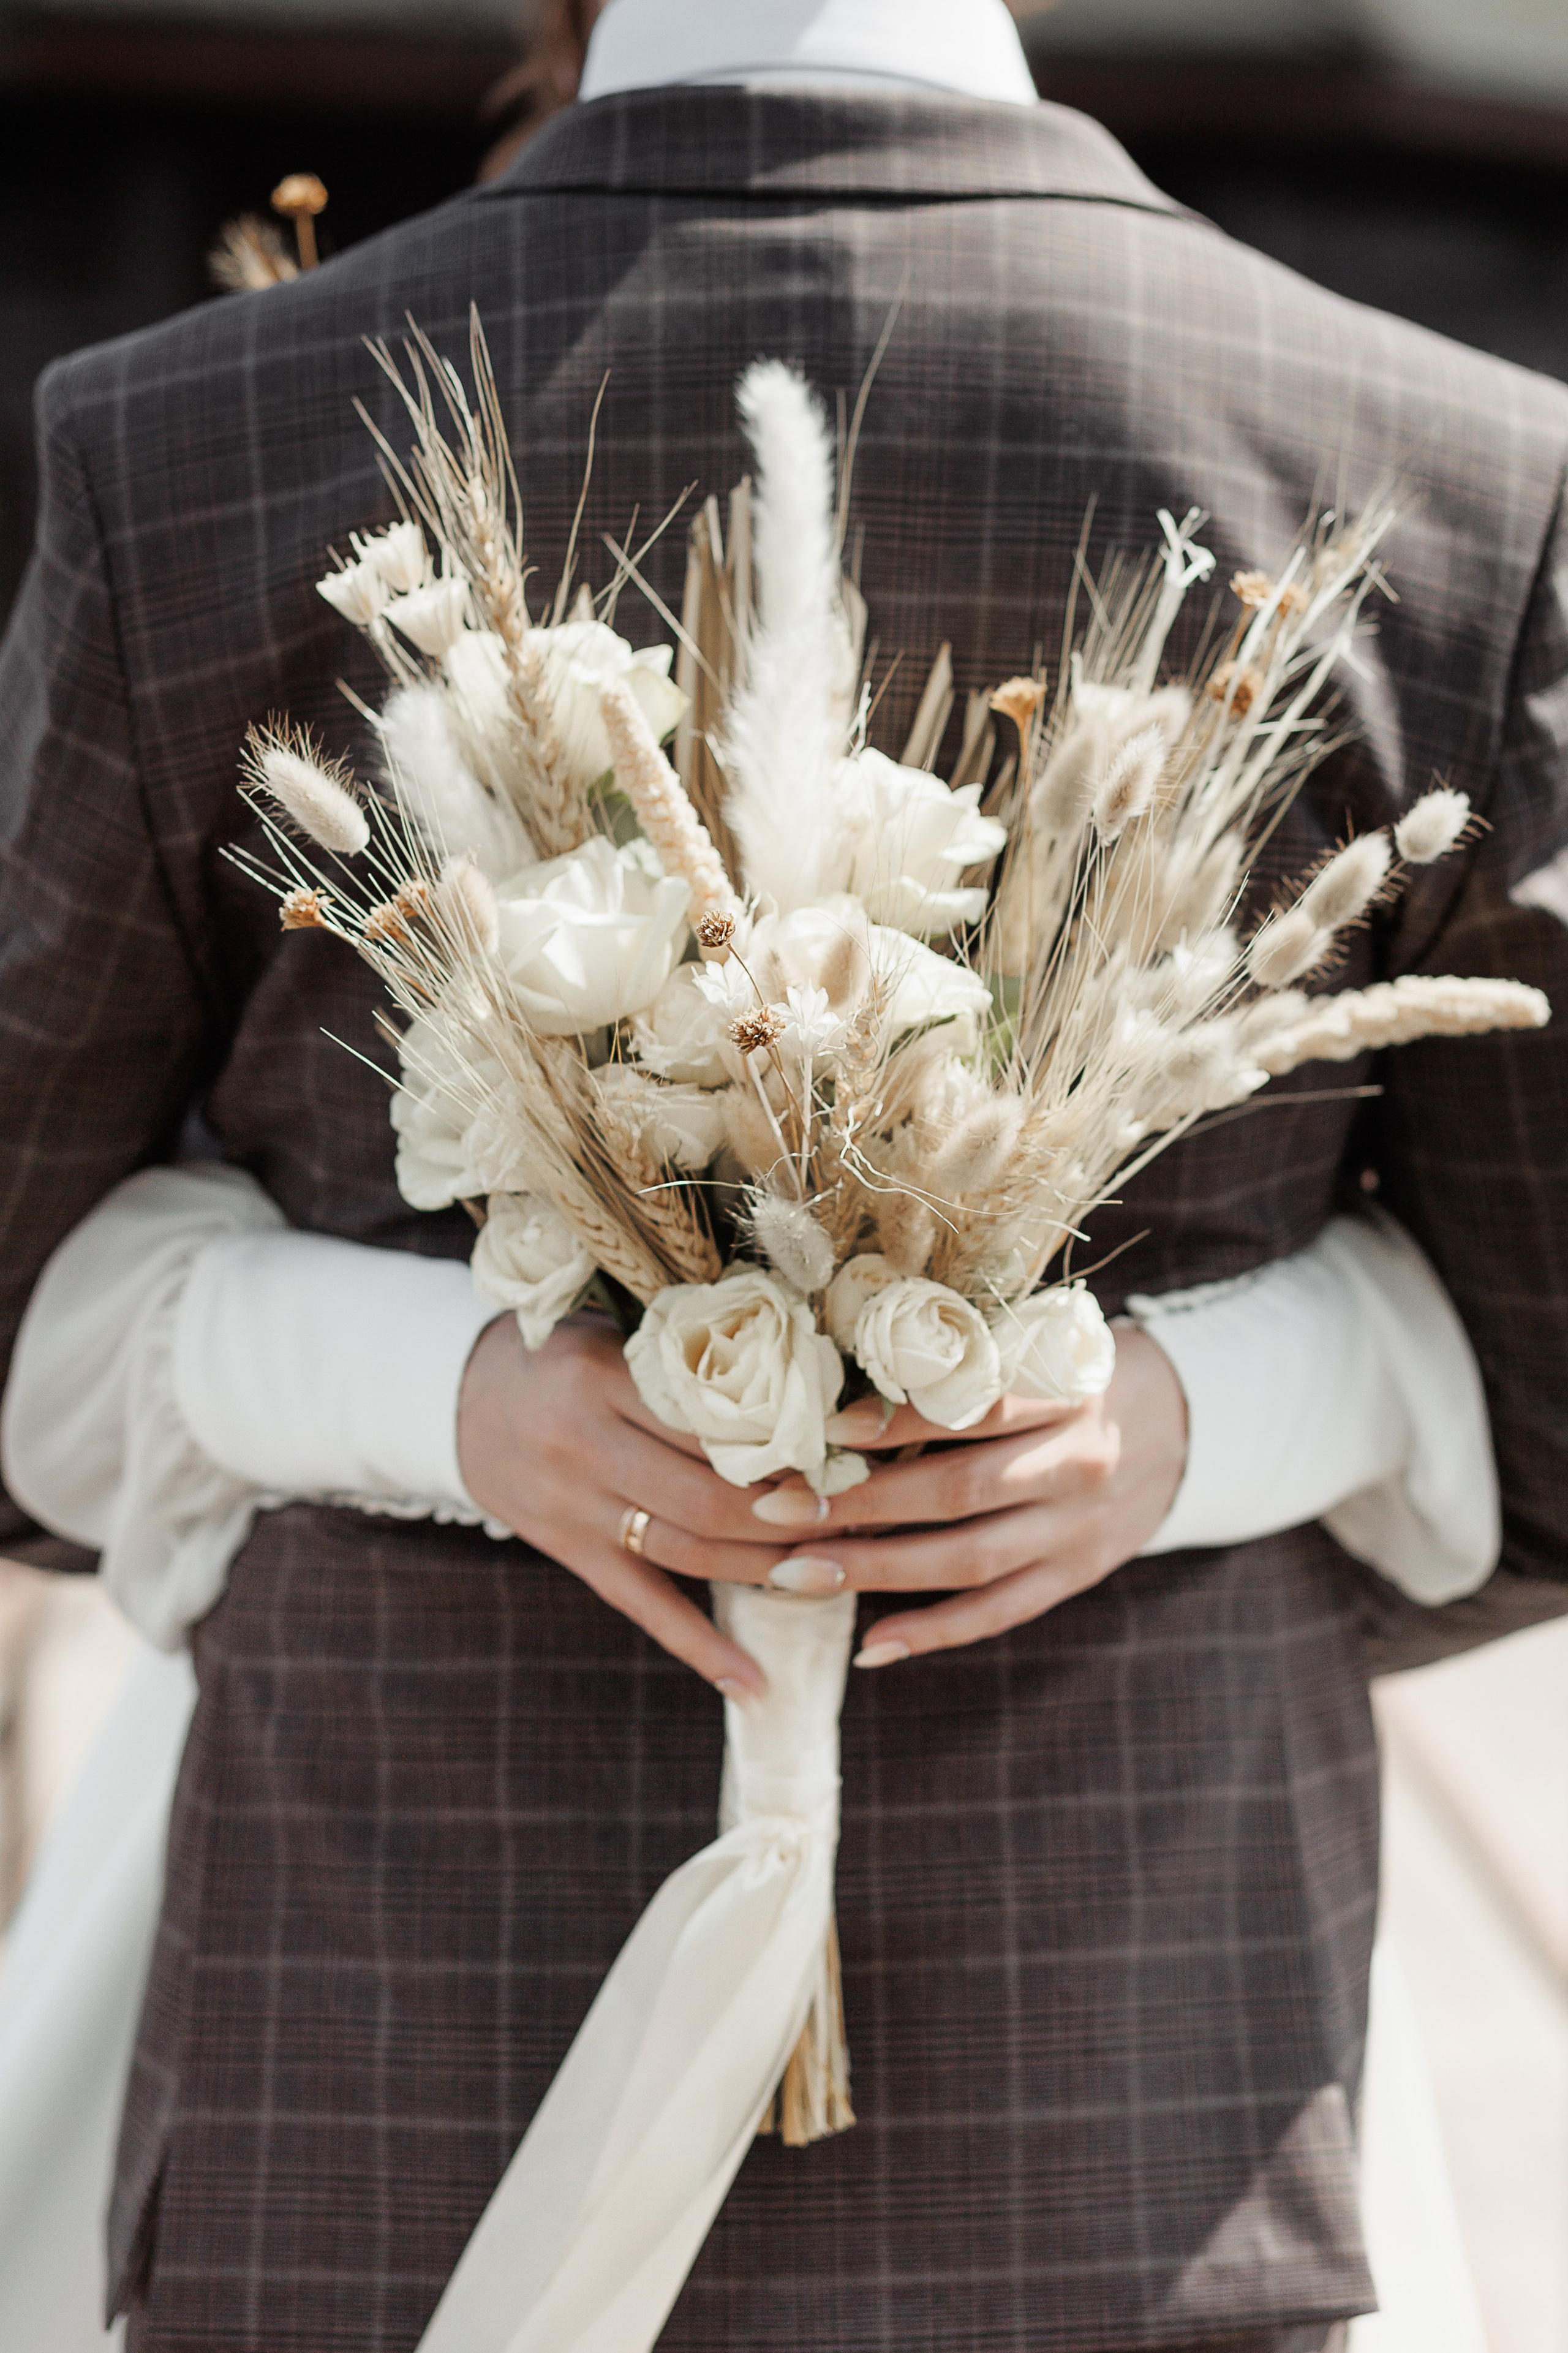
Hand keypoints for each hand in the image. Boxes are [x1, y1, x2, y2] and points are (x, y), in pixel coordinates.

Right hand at [459, 1310, 811, 1699]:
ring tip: (832, 1575)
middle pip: (705, 1497)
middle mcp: (582, 1445)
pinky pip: (642, 1605)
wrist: (459, 1397)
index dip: (782, 1442)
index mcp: (600, 1377)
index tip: (845, 1450)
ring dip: (764, 1571)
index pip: (710, 1420)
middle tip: (855, 1517)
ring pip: (686, 1552)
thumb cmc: (562, 1355)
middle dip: (788, 1515)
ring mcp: (573, 1507)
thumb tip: (805, 1382)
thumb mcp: (615, 1333)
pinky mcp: (569, 1551)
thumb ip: (687, 1358)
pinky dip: (699, 1647)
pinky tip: (751, 1683)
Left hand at [768, 1324, 1188, 1666]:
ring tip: (794, 1574)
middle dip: (859, 1504)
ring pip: (969, 1560)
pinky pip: (1001, 1612)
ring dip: (876, 1570)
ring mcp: (1078, 1529)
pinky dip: (936, 1631)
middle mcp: (1076, 1464)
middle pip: (957, 1491)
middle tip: (774, 1509)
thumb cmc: (1084, 1371)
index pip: (975, 1409)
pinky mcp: (1077, 1575)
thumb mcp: (1045, 1347)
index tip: (826, 1429)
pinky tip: (873, 1643)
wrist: (1190, 1423)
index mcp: (1067, 1392)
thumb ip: (971, 1364)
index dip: (899, 1421)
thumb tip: (851, 1379)